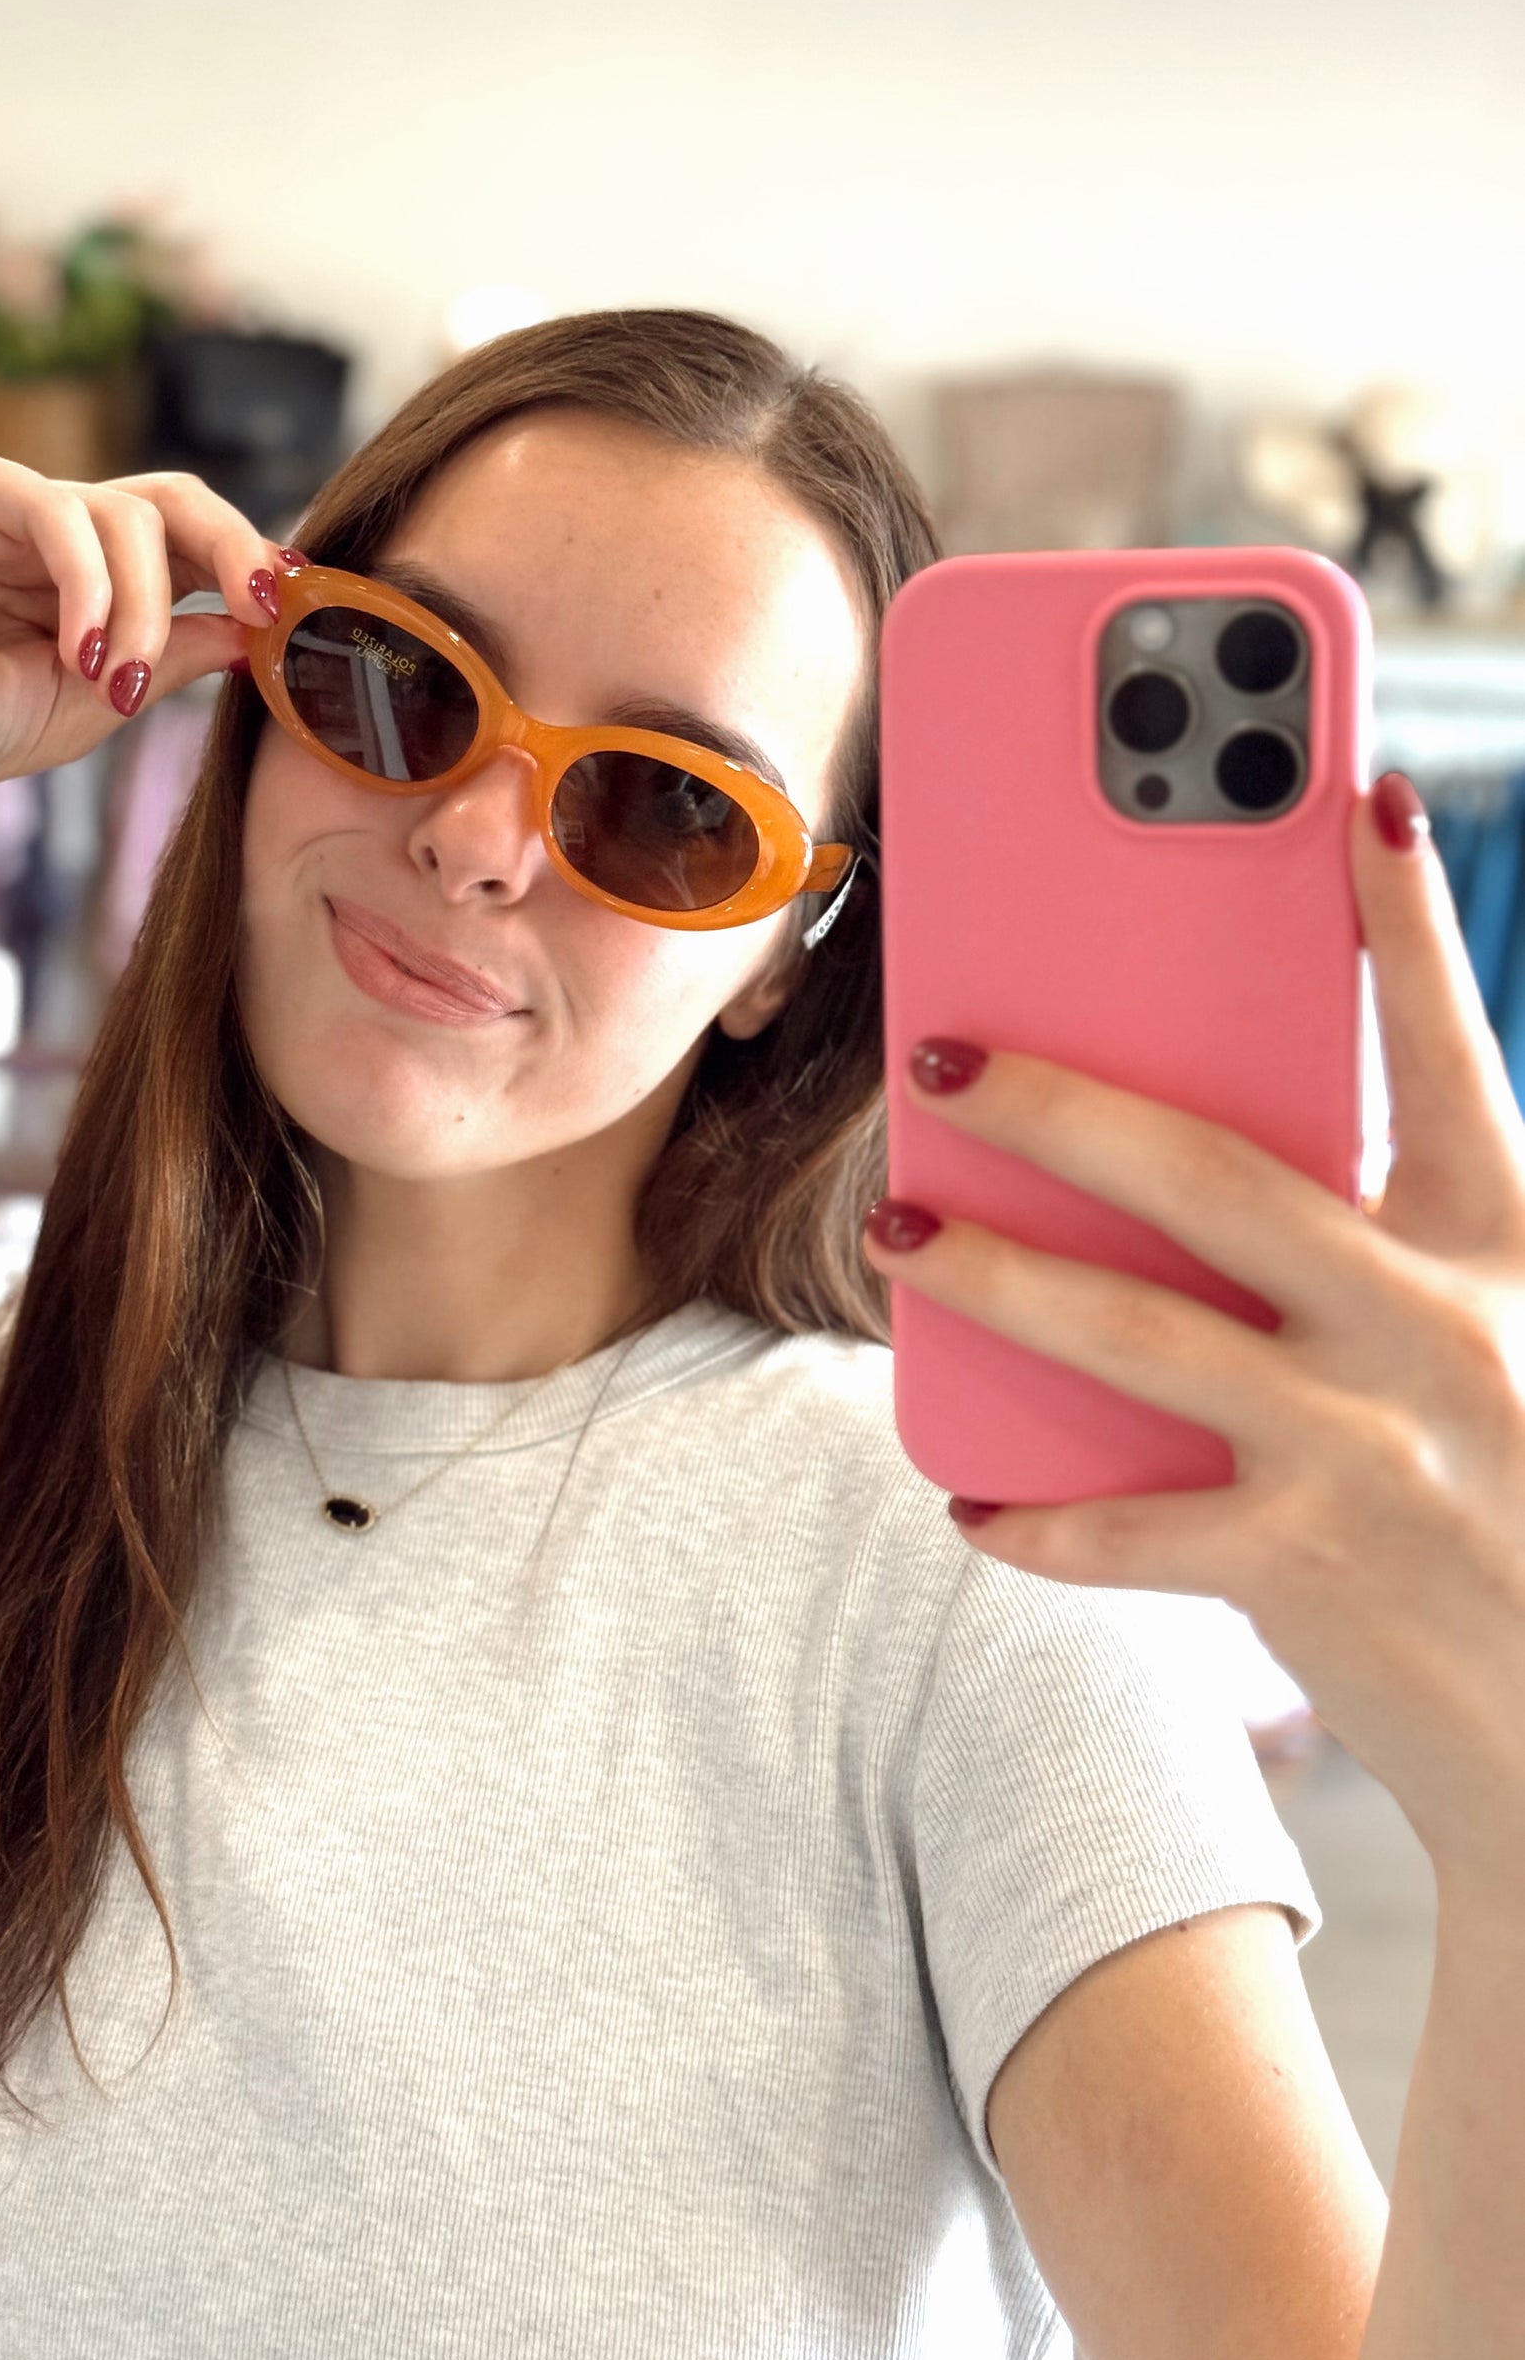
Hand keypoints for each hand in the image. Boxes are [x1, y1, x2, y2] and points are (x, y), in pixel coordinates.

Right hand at [0, 445, 285, 815]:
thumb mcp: (88, 706)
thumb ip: (174, 658)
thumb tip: (258, 626)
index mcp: (91, 586)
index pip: (191, 554)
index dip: (252, 575)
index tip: (301, 618)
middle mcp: (55, 534)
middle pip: (178, 505)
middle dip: (239, 547)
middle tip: (269, 601)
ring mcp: (7, 501)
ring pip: (127, 513)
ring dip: (146, 604)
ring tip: (114, 678)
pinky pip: (56, 509)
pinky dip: (89, 581)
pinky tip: (78, 648)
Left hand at [861, 775, 1524, 1893]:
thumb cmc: (1523, 1489)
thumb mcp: (1504, 1327)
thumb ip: (1401, 1236)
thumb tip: (1238, 1147)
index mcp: (1510, 1241)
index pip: (1454, 1054)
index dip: (1407, 923)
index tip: (1355, 792)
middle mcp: (1445, 1325)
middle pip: (1218, 1175)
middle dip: (1065, 1105)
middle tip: (943, 1056)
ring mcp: (1372, 1446)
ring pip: (1139, 1332)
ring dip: (998, 1276)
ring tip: (897, 1231)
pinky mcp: (1309, 1567)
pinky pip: (1130, 1530)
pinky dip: (1039, 1519)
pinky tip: (967, 1501)